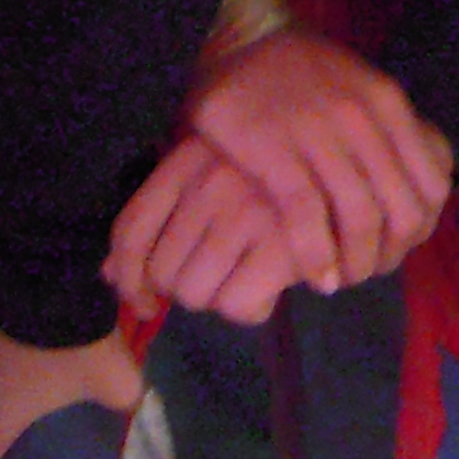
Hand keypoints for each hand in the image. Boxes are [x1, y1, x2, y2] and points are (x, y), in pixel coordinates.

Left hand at [104, 142, 302, 325]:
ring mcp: (246, 209)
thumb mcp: (209, 173)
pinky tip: (271, 286)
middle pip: (163, 273)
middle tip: (221, 275)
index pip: (130, 231)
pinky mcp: (282, 242)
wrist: (351, 151)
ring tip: (247, 275)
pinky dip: (253, 307)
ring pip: (197, 294)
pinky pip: (239, 306)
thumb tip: (107, 274)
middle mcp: (210, 180)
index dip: (127, 278)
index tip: (142, 299)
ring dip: (220, 297)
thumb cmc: (272, 166)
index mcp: (187, 159)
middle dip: (186, 288)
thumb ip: (159, 218)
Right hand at [183, 25, 451, 290]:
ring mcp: (320, 132)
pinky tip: (317, 275)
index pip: (432, 184)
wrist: (239, 39)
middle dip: (390, 254)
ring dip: (356, 263)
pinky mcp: (275, 149)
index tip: (398, 250)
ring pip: (361, 218)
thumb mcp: (361, 89)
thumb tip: (420, 194)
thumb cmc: (303, 75)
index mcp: (389, 104)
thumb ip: (390, 132)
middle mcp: (363, 117)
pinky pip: (308, 217)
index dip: (421, 231)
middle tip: (368, 272)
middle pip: (402, 209)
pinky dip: (318, 256)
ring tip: (343, 279)